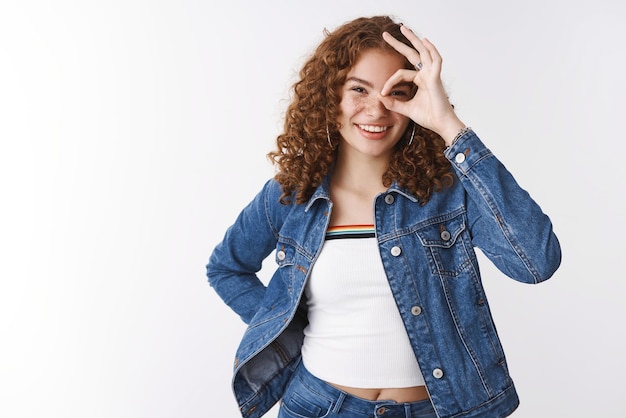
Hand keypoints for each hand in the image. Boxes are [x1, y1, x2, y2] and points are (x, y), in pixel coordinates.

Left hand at [380, 25, 464, 144]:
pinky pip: (435, 61)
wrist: (440, 124)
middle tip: (385, 35)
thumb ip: (393, 103)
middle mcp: (426, 74)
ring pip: (422, 52)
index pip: (401, 73)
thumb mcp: (406, 109)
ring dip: (413, 39)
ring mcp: (432, 74)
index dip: (389, 82)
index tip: (382, 93)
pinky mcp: (436, 78)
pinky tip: (424, 41)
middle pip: (411, 54)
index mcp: (420, 80)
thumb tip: (380, 97)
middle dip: (398, 43)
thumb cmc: (428, 116)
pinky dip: (432, 50)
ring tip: (403, 28)